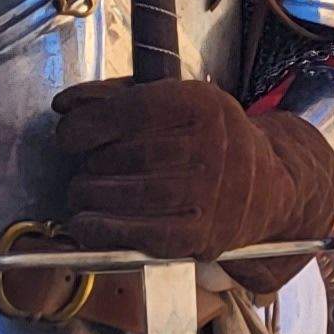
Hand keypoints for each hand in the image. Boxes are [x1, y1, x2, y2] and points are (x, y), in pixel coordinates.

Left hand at [52, 79, 333, 263]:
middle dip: (87, 164)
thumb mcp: (176, 104)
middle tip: (87, 168)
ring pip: (122, 195)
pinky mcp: (201, 235)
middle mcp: (210, 147)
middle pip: (120, 156)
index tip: (70, 136)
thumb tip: (66, 107)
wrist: (268, 189)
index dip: (82, 127)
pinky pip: (137, 234)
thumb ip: (119, 98)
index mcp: (202, 105)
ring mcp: (208, 194)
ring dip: (87, 196)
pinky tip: (85, 223)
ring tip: (85, 192)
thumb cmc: (211, 142)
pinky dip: (99, 230)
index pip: (126, 112)